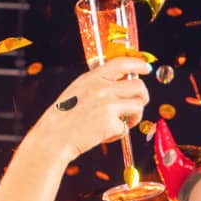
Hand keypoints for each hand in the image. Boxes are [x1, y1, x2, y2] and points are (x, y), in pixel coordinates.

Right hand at [25, 59, 151, 163]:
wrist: (54, 137)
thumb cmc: (64, 117)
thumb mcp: (78, 90)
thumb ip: (97, 84)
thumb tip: (121, 84)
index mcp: (92, 78)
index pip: (121, 63)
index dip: (138, 64)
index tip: (146, 68)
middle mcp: (101, 88)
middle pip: (138, 86)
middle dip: (143, 96)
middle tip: (139, 104)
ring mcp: (107, 104)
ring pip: (138, 106)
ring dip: (134, 117)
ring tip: (121, 123)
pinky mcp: (110, 122)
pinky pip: (126, 127)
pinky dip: (119, 133)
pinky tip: (104, 136)